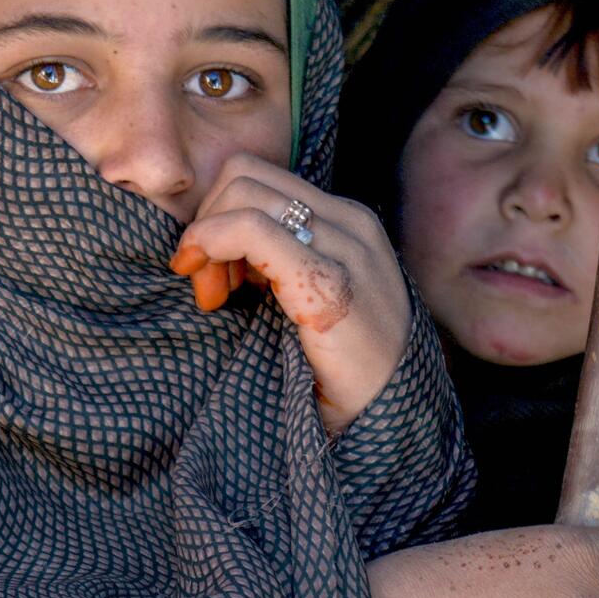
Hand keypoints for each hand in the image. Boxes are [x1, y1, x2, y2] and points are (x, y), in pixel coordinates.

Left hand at [168, 153, 409, 431]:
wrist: (391, 422)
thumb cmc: (339, 370)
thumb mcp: (303, 300)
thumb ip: (272, 264)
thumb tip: (212, 251)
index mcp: (344, 222)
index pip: (259, 179)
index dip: (217, 215)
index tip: (207, 272)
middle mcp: (349, 222)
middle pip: (243, 174)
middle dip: (206, 223)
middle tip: (207, 287)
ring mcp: (345, 247)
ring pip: (243, 192)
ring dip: (207, 239)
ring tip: (215, 298)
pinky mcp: (330, 282)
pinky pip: (251, 230)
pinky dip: (213, 245)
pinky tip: (213, 293)